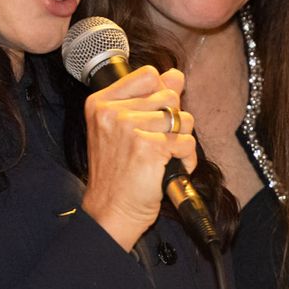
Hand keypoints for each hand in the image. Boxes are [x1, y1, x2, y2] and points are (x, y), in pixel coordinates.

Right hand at [80, 65, 193, 250]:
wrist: (110, 213)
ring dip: (182, 141)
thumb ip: (148, 98)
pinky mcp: (149, 147)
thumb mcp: (122, 129)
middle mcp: (112, 112)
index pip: (149, 75)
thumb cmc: (117, 176)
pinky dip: (186, 159)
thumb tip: (176, 75)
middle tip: (157, 144)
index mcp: (101, 103)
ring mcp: (129, 127)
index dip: (161, 95)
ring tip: (163, 158)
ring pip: (183, 119)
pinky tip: (169, 169)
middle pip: (170, 96)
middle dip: (173, 121)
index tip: (153, 118)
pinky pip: (188, 142)